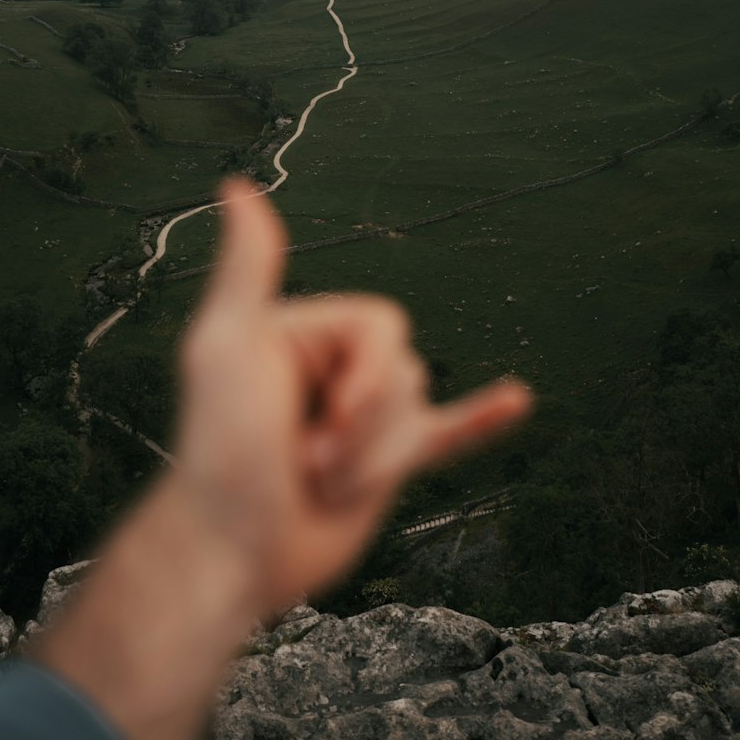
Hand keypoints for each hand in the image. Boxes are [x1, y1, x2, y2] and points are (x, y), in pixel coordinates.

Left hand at [176, 177, 532, 615]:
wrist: (233, 553)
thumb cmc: (220, 450)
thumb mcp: (228, 346)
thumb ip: (248, 269)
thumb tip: (236, 186)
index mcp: (307, 331)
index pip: (383, 325)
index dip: (367, 375)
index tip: (319, 415)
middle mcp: (338, 367)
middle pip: (406, 369)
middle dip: (364, 427)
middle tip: (302, 460)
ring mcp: (365, 416)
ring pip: (420, 410)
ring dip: (375, 460)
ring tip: (317, 483)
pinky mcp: (388, 463)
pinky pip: (449, 433)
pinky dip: (483, 418)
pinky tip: (518, 399)